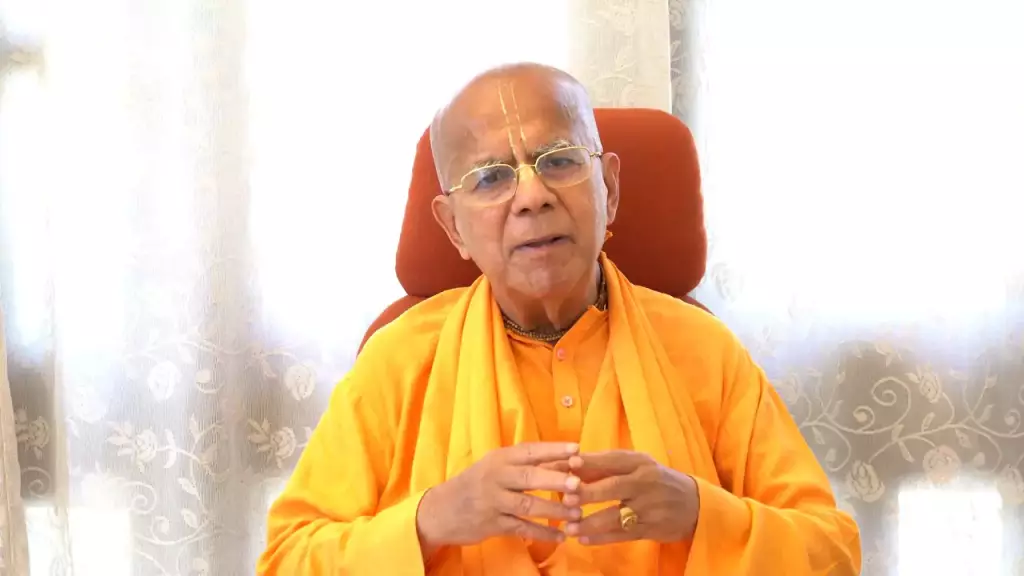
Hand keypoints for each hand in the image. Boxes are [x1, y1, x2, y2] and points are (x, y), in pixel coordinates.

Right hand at [416, 442, 583, 552]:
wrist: (439, 510)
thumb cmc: (476, 484)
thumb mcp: (494, 466)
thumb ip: (522, 463)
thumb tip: (563, 459)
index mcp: (499, 459)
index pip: (529, 451)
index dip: (553, 450)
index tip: (577, 449)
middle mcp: (496, 478)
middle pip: (529, 477)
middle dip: (555, 480)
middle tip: (578, 483)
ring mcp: (493, 502)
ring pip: (527, 505)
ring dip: (554, 509)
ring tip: (577, 512)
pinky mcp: (492, 524)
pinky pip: (521, 528)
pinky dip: (542, 532)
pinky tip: (561, 535)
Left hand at [562, 450, 698, 545]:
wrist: (694, 504)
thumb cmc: (656, 480)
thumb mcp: (638, 466)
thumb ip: (607, 467)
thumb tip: (570, 466)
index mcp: (640, 462)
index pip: (613, 460)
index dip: (591, 462)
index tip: (569, 464)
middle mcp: (645, 482)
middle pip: (614, 487)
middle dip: (588, 493)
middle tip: (565, 500)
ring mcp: (649, 507)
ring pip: (616, 516)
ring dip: (591, 523)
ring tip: (568, 528)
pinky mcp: (651, 528)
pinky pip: (623, 535)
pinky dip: (602, 538)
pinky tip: (583, 540)